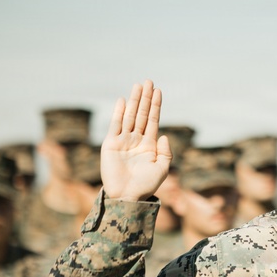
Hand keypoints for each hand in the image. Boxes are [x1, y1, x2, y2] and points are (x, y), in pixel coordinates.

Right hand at [101, 80, 171, 200]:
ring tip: (138, 85)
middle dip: (146, 98)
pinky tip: (124, 100)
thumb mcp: (162, 168)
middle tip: (149, 81)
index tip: (159, 91)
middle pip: (142, 114)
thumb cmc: (146, 185)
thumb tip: (164, 135)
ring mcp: (123, 140)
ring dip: (134, 100)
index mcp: (149, 145)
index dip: (156, 106)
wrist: (127, 195)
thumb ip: (166, 152)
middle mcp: (136, 139)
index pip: (153, 120)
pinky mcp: (111, 144)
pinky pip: (116, 125)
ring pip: (130, 116)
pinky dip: (120, 112)